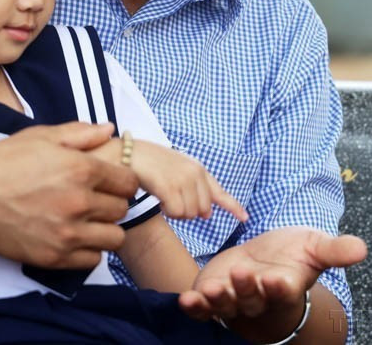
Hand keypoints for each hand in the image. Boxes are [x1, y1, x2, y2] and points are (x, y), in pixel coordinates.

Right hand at [0, 122, 138, 268]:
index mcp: (81, 169)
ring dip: (104, 229)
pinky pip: (92, 260)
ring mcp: (68, 233)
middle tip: (94, 200)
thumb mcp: (40, 136)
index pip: (128, 182)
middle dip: (112, 203)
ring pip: (114, 238)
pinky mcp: (55, 256)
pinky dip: (87, 250)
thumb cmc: (3, 162)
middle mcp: (79, 202)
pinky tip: (72, 237)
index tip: (110, 183)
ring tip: (86, 221)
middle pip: (122, 210)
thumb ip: (80, 133)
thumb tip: (110, 130)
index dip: (122, 181)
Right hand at [131, 140, 247, 221]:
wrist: (126, 153)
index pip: (219, 191)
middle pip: (202, 210)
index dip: (233, 206)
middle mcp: (194, 173)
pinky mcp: (169, 187)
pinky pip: (176, 213)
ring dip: (175, 212)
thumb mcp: (176, 170)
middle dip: (187, 211)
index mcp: (197, 168)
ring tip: (162, 196)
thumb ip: (194, 189)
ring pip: (189, 214)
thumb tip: (207, 214)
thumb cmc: (148, 163)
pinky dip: (166, 211)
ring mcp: (183, 179)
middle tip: (170, 199)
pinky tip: (158, 199)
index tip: (245, 218)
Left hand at [178, 227, 365, 339]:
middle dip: (248, 288)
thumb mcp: (314, 247)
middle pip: (253, 299)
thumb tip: (362, 248)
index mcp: (285, 287)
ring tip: (213, 288)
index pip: (284, 291)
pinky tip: (186, 299)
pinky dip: (195, 307)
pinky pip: (204, 308)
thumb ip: (334, 250)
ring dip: (219, 299)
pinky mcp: (213, 296)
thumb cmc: (292, 255)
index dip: (280, 287)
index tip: (278, 279)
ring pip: (227, 306)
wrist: (265, 261)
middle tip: (243, 272)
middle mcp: (259, 299)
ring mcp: (234, 301)